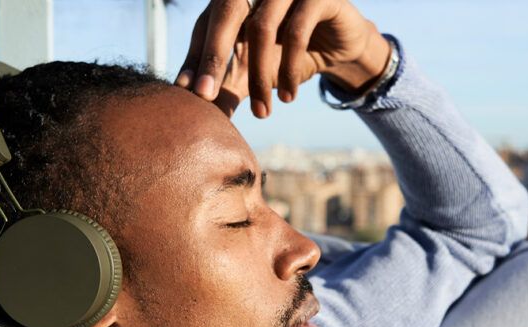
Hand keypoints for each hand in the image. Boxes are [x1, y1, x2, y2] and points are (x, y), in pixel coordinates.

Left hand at [175, 0, 390, 117]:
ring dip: (259, 75)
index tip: (187, 93)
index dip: (195, 57)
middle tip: (204, 96)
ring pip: (262, 28)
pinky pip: (297, 32)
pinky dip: (289, 68)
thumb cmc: (289, 55)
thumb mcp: (253, 70)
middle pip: (225, 14)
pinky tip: (287, 97)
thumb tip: (195, 113)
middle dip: (213, 58)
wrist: (340, 46)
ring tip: (262, 111)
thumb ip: (225, 85)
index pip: (206, 24)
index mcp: (235, 0)